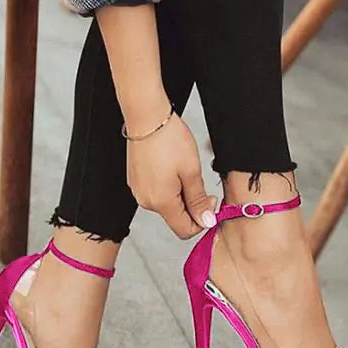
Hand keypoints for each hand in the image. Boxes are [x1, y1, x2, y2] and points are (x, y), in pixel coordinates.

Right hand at [126, 111, 216, 238]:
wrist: (147, 116)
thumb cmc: (170, 140)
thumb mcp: (192, 172)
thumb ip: (198, 201)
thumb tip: (206, 222)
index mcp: (161, 202)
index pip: (185, 231)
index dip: (202, 220)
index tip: (210, 201)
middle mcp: (146, 201)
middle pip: (176, 218)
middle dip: (192, 206)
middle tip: (199, 181)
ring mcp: (139, 192)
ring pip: (167, 205)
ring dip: (181, 195)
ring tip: (184, 170)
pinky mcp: (136, 182)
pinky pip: (157, 193)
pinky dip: (169, 187)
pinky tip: (172, 167)